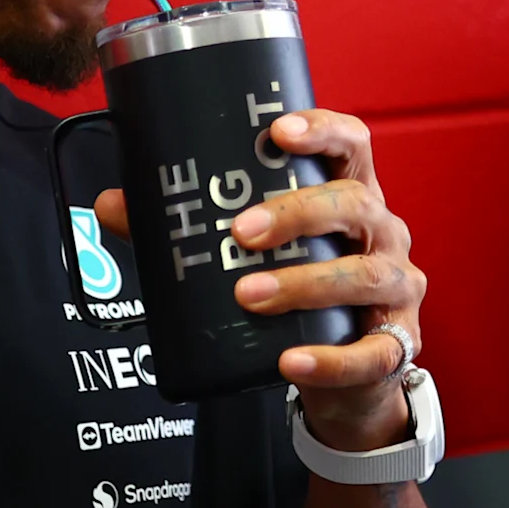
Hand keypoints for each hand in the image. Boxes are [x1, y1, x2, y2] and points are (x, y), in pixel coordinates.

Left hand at [90, 109, 426, 451]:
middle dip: (298, 213)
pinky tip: (292, 362)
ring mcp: (395, 288)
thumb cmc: (304, 294)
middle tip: (241, 232)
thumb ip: (188, 230)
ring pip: (363, 275)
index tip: (278, 132)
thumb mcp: (258, 255)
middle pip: (356, 204)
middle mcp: (382, 234)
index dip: (323, 130)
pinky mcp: (395, 346)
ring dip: (305, 284)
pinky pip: (370, 353)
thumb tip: (113, 205)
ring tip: (250, 295)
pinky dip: (329, 360)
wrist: (350, 377)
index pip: (353, 145)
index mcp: (351, 197)